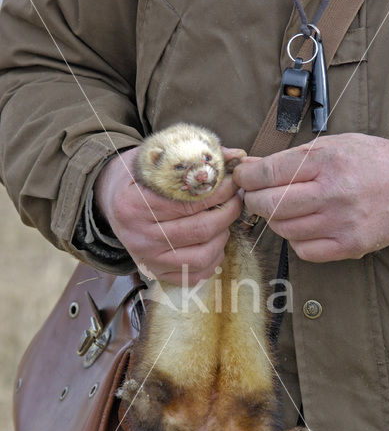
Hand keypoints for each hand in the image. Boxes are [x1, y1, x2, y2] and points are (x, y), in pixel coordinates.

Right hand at [94, 146, 243, 283]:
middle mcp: (139, 237)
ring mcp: (148, 259)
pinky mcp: (157, 273)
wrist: (110, 203)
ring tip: (224, 220)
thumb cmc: (136, 177)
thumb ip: (193, 155)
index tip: (232, 182)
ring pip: (202, 256)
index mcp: (133, 205)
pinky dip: (213, 259)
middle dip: (227, 213)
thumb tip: (235, 156)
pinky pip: (195, 275)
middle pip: (199, 230)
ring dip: (223, 236)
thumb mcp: (154, 157)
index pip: (188, 202)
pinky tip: (214, 241)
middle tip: (236, 199)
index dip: (218, 192)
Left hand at [233, 133, 388, 261]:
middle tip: (255, 195)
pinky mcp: (349, 246)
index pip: (268, 174)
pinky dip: (296, 239)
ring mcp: (341, 223)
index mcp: (327, 161)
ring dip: (275, 219)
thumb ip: (292, 158)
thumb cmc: (373, 161)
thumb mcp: (334, 145)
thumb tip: (251, 168)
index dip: (246, 178)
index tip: (241, 178)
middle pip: (269, 205)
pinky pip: (303, 250)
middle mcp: (333, 193)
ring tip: (285, 208)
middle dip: (253, 200)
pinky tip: (305, 226)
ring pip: (283, 229)